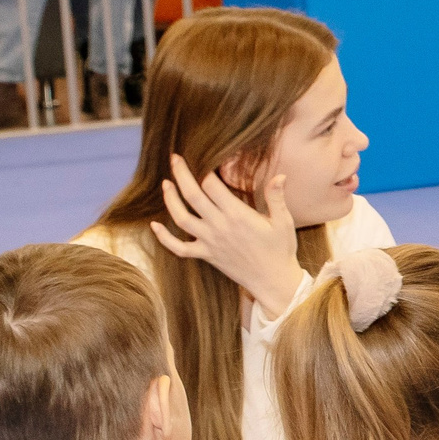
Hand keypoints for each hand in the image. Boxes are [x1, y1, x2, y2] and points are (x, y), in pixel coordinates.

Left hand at [151, 153, 304, 319]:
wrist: (273, 280)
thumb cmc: (280, 250)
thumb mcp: (284, 222)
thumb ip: (277, 198)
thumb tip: (280, 176)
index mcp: (238, 215)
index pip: (213, 186)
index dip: (207, 170)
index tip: (206, 159)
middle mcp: (219, 226)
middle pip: (192, 196)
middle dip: (181, 174)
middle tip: (175, 158)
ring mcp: (210, 242)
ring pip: (181, 218)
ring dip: (170, 199)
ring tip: (166, 183)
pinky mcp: (206, 255)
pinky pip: (179, 248)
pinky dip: (164, 238)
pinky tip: (154, 226)